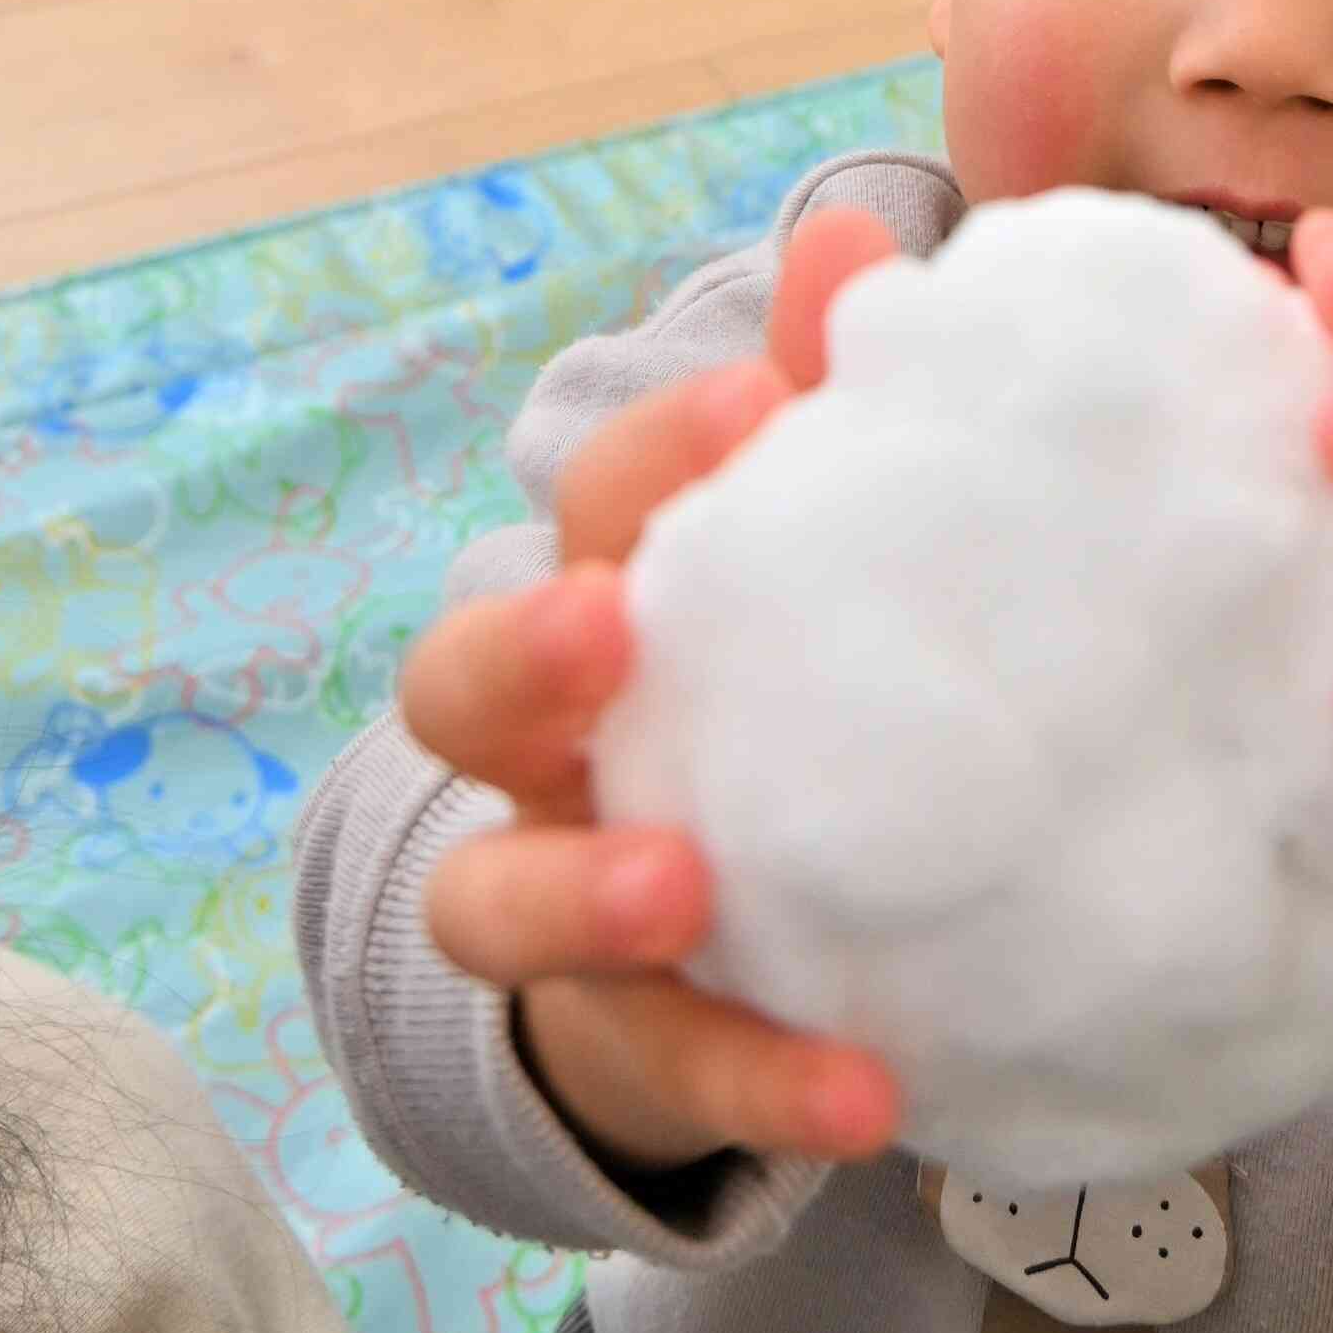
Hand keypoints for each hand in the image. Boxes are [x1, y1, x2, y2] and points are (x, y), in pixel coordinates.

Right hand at [403, 209, 905, 1176]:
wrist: (736, 925)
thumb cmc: (790, 690)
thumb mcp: (824, 558)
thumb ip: (835, 407)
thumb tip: (867, 239)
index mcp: (614, 599)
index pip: (602, 506)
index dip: (657, 456)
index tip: (760, 406)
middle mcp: (550, 744)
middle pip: (464, 683)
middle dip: (521, 647)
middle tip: (609, 625)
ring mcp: (560, 897)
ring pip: (489, 896)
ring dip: (574, 891)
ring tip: (678, 890)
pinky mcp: (624, 1040)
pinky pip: (658, 1069)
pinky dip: (750, 1082)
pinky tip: (868, 1093)